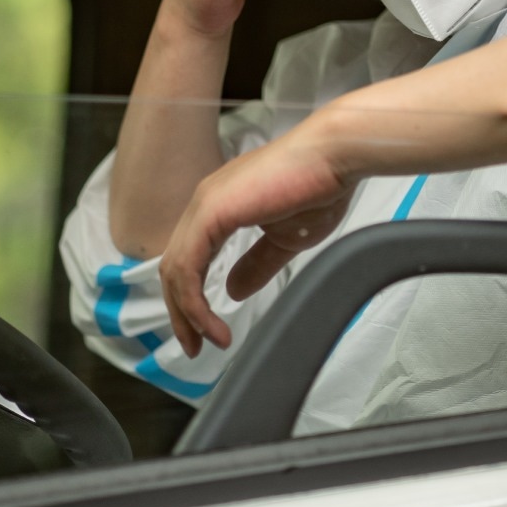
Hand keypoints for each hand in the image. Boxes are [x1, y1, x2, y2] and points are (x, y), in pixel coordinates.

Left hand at [159, 124, 354, 355]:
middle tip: (194, 348)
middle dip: (180, 314)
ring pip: (175, 270)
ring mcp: (204, 205)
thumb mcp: (284, 240)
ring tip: (208, 342)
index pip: (189, 260)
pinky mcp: (212, 211)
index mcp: (219, 207)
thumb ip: (257, 264)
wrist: (333, 158)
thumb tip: (233, 291)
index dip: (191, 300)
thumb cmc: (318, 189)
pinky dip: (194, 301)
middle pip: (173, 269)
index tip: (206, 333)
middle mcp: (204, 203)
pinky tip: (211, 323)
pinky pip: (188, 267)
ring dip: (186, 313)